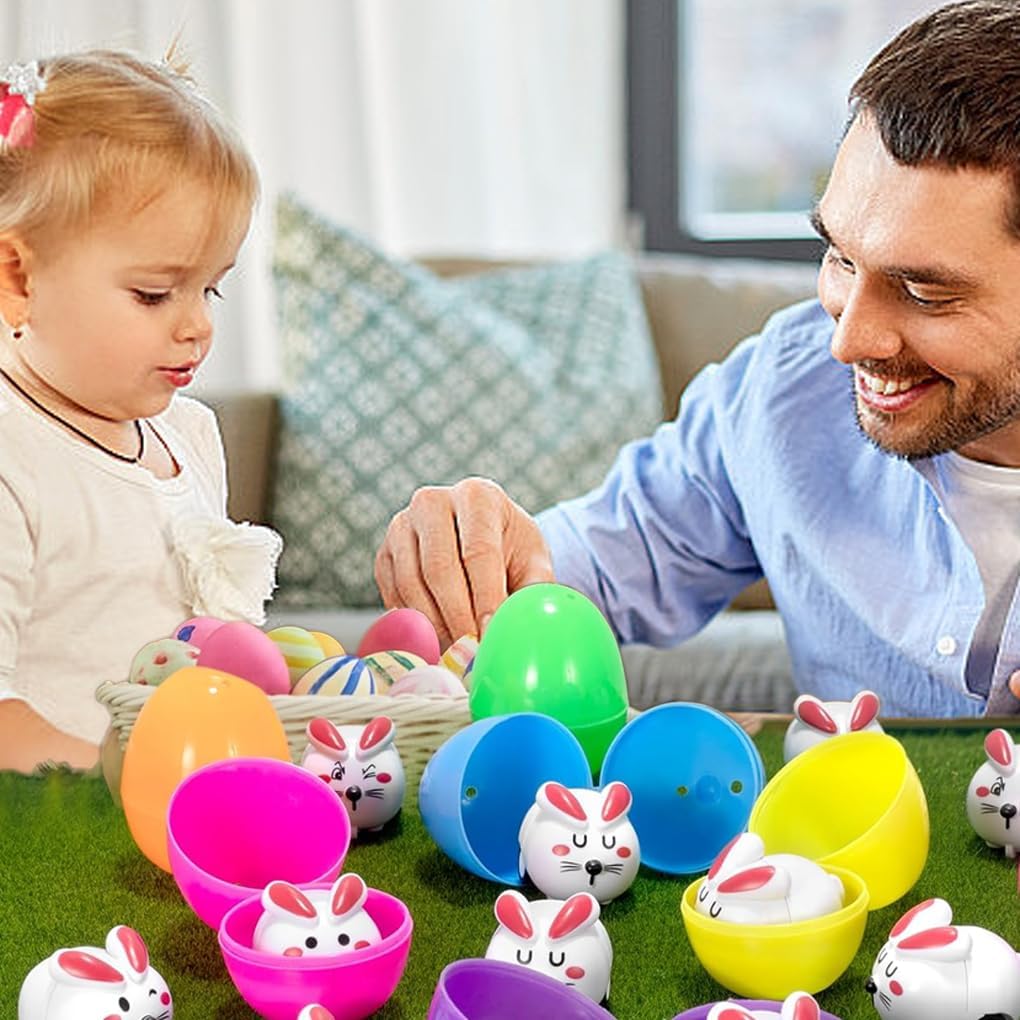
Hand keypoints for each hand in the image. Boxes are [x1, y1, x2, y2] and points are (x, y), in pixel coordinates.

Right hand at [375, 477, 553, 647]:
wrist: (480, 535)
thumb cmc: (510, 548)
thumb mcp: (533, 561)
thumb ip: (534, 591)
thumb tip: (527, 626)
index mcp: (477, 496)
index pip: (479, 551)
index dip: (485, 597)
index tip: (490, 634)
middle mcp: (433, 502)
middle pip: (439, 567)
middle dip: (457, 617)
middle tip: (471, 651)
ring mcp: (401, 525)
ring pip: (411, 583)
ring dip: (435, 624)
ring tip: (458, 650)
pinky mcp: (384, 552)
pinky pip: (393, 594)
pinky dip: (415, 622)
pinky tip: (438, 637)